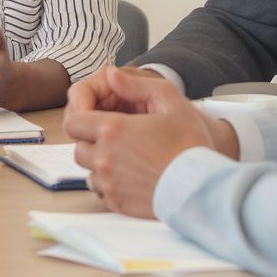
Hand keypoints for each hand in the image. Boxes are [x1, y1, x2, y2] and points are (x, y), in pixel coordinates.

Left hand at [64, 68, 217, 217]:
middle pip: (78, 145)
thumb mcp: (170, 102)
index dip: (82, 115)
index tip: (96, 115)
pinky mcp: (116, 203)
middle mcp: (104, 157)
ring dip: (99, 161)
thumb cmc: (191, 146)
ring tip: (125, 156)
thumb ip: (136, 84)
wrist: (203, 189)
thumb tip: (111, 74)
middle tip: (114, 136)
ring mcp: (108, 183)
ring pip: (87, 169)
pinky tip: (130, 174)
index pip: (73, 121)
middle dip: (90, 138)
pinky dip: (108, 182)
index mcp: (112, 130)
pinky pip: (100, 190)